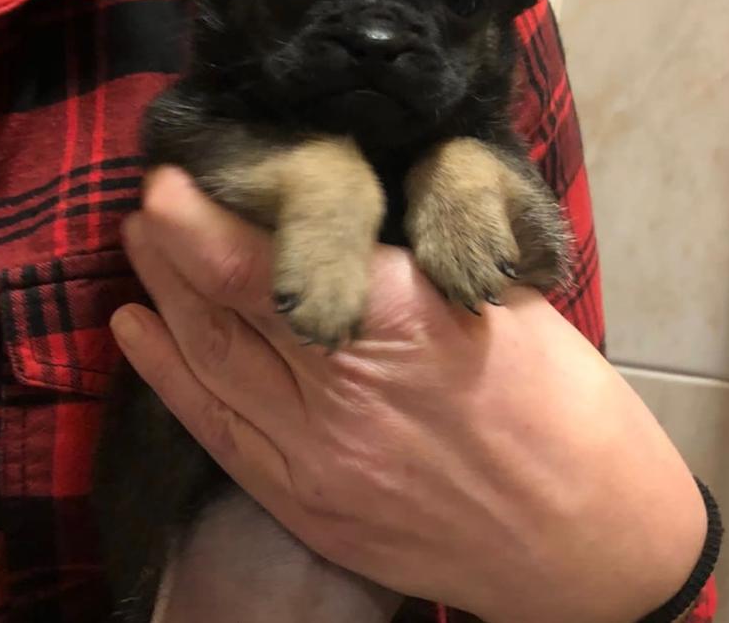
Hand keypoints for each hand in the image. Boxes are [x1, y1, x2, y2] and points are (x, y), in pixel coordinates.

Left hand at [111, 168, 706, 622]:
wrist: (589, 548)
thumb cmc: (572, 413)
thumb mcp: (508, 308)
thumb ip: (417, 268)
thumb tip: (354, 226)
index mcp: (401, 324)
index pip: (266, 266)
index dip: (201, 222)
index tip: (167, 182)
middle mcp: (341, 396)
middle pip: (223, 313)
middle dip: (171, 253)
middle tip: (149, 210)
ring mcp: (316, 463)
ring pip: (211, 370)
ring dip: (164, 305)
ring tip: (139, 255)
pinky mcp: (309, 507)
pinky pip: (221, 436)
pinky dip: (172, 381)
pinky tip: (139, 335)